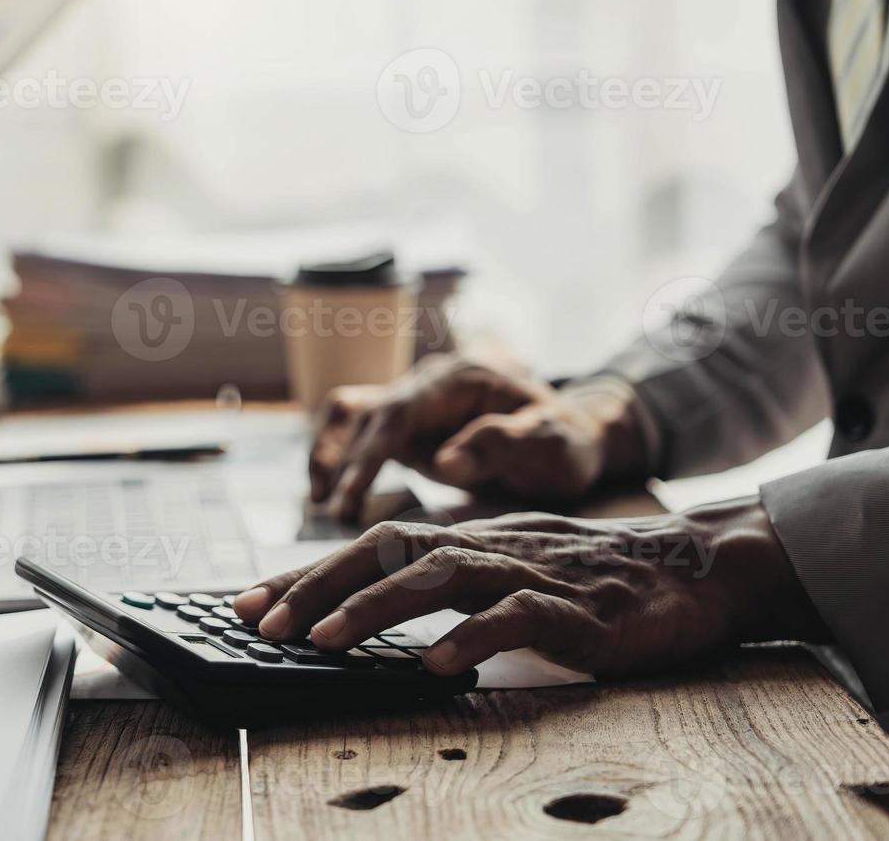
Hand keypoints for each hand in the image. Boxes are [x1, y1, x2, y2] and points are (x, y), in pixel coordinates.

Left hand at [232, 500, 827, 677]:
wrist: (694, 567)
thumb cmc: (594, 578)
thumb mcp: (508, 573)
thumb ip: (450, 584)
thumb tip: (380, 610)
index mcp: (465, 540)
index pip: (368, 547)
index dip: (303, 572)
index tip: (247, 600)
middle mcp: (485, 546)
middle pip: (384, 550)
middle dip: (314, 584)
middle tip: (261, 622)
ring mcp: (528, 572)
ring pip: (436, 577)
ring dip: (371, 608)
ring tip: (321, 639)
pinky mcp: (573, 607)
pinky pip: (515, 618)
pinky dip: (471, 639)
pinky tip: (434, 666)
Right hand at [309, 356, 649, 522]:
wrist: (568, 438)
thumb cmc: (565, 442)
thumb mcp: (553, 442)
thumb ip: (503, 442)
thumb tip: (445, 462)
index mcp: (460, 379)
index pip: (398, 412)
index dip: (368, 454)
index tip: (349, 495)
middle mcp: (427, 383)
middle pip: (362, 410)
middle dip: (339, 458)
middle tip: (330, 509)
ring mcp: (412, 403)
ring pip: (349, 414)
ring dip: (328, 453)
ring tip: (320, 501)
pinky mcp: (405, 426)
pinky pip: (357, 433)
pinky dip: (338, 459)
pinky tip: (332, 495)